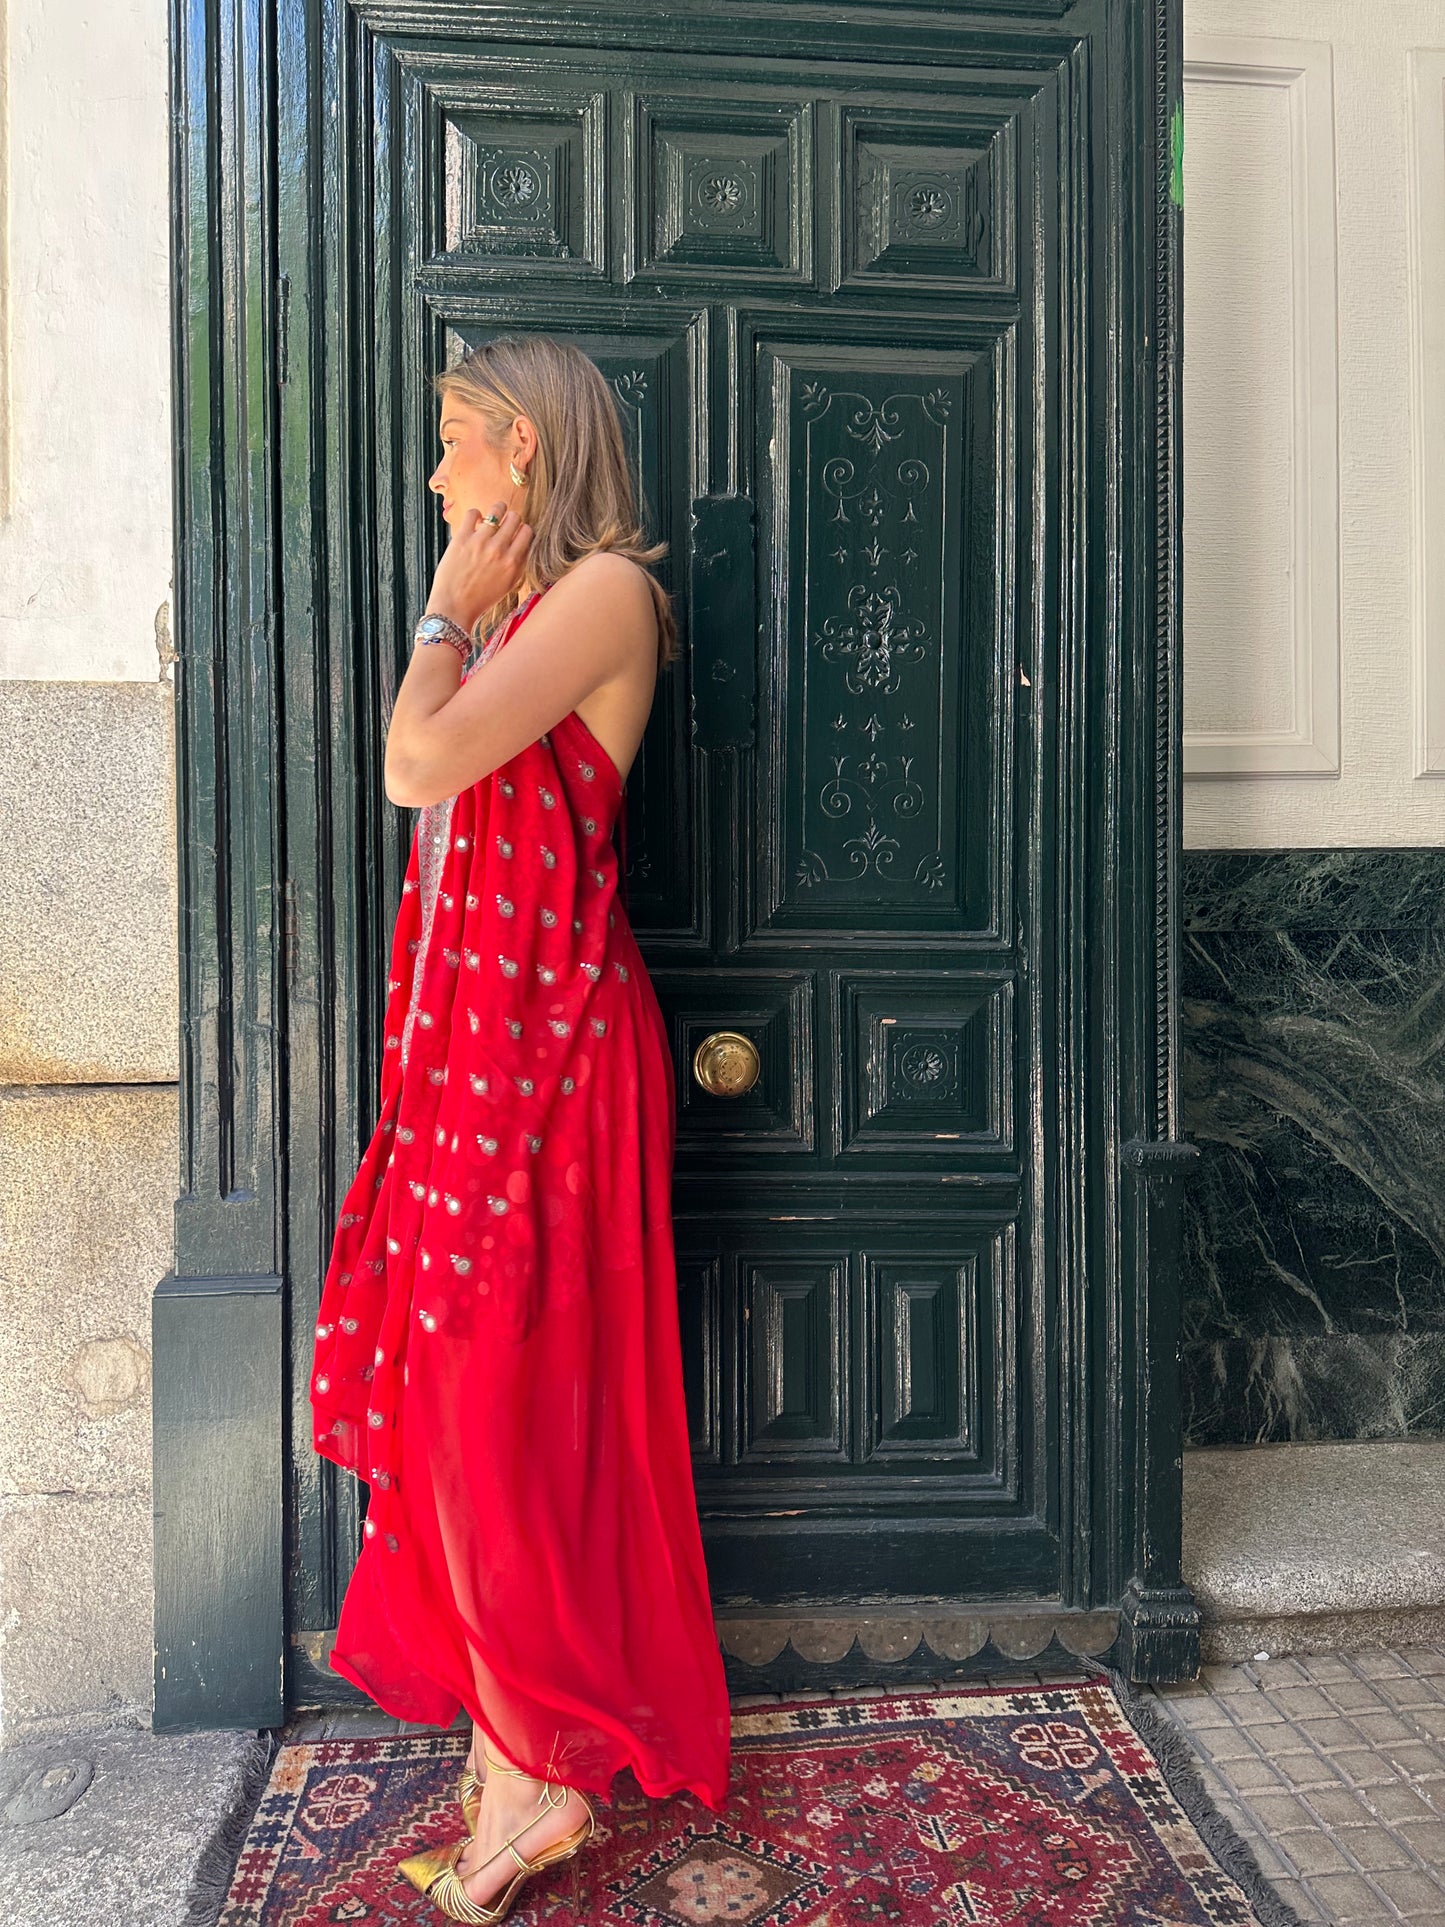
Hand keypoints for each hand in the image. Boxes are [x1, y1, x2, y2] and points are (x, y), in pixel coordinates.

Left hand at [426, 502, 531, 632]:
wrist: (454, 607)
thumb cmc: (480, 600)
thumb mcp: (508, 586)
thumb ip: (519, 565)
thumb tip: (524, 547)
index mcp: (513, 563)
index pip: (527, 532)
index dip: (523, 530)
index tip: (517, 532)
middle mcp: (499, 550)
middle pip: (515, 518)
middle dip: (512, 519)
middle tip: (506, 523)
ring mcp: (480, 542)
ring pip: (497, 510)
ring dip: (498, 509)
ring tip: (495, 513)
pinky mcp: (462, 538)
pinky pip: (473, 512)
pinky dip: (476, 513)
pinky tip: (475, 521)